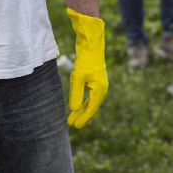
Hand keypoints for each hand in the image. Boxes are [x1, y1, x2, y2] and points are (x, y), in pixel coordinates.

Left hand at [66, 8, 108, 128]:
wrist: (91, 46)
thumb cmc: (85, 61)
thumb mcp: (77, 78)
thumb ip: (76, 94)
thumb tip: (74, 109)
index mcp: (100, 90)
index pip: (91, 109)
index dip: (83, 118)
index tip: (74, 125)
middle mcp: (102, 90)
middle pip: (92, 107)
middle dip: (82, 116)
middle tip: (71, 124)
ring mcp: (99, 86)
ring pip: (91, 102)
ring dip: (82, 110)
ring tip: (72, 117)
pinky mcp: (95, 81)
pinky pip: (90, 97)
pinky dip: (84, 102)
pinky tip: (78, 105)